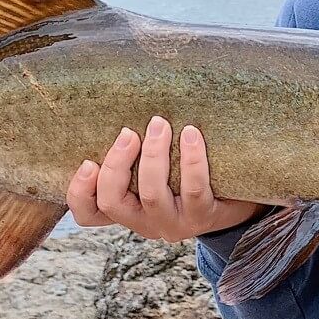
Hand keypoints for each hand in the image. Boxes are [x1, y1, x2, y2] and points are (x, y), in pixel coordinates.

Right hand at [67, 116, 267, 241]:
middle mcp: (145, 222)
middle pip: (113, 201)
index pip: (89, 214)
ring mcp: (174, 223)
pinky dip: (191, 159)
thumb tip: (121, 95)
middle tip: (129, 132)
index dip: (79, 192)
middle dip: (116, 163)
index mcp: (127, 209)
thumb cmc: (187, 171)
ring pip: (152, 195)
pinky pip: (193, 189)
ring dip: (153, 155)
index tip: (87, 162)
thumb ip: (135, 149)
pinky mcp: (203, 217)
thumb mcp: (157, 165)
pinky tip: (192, 134)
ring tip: (160, 124)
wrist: (239, 195)